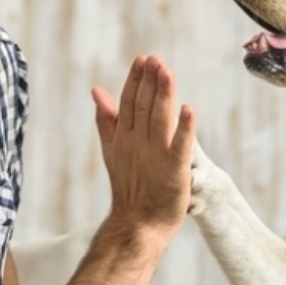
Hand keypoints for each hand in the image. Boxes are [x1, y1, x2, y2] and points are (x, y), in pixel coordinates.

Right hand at [92, 55, 195, 244]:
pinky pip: (180, 146)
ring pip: (159, 120)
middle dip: (150, 82)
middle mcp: (139, 143)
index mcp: (126, 137)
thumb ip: (107, 120)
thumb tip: (97, 91)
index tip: (143, 60)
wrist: (137, 225)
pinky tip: (189, 109)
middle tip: (155, 59)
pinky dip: (184, 128)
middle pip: (144, 106)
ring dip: (164, 95)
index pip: (129, 102)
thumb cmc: (130, 188)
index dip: (136, 81)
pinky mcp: (174, 171)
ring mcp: (156, 156)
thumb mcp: (113, 150)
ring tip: (167, 72)